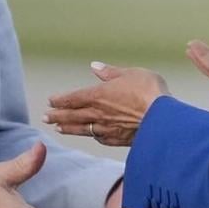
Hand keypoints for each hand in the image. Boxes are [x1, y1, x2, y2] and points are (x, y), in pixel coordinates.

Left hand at [44, 62, 168, 146]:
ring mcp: (107, 129)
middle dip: (57, 116)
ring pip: (82, 129)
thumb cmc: (148, 92)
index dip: (60, 100)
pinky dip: (91, 136)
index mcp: (98, 95)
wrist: (163, 119)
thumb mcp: (130, 73)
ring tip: (59, 129)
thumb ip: (111, 72)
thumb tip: (95, 67)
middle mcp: (98, 114)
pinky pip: (99, 138)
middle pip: (71, 116)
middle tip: (45, 118)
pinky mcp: (118, 140)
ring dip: (68, 128)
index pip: (72, 98)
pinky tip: (91, 136)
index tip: (50, 101)